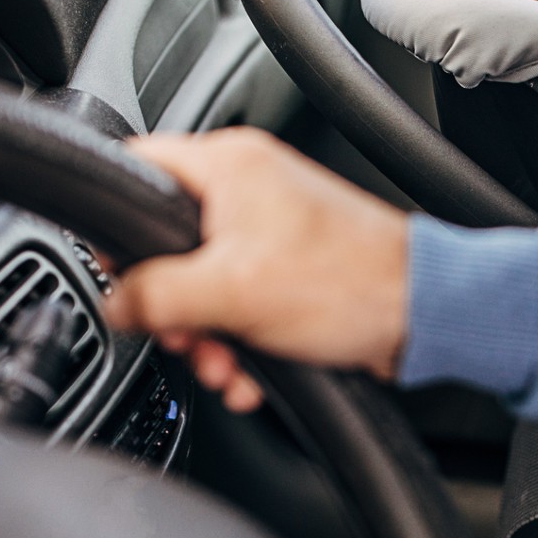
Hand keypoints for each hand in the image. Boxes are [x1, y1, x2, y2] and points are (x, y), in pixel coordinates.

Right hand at [106, 128, 411, 411]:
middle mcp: (247, 187)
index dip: (115, 223)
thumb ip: (157, 295)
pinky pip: (239, 302)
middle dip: (172, 307)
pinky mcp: (290, 268)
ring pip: (203, 283)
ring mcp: (270, 229)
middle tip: (184, 337)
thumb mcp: (230, 292)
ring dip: (206, 336)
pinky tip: (250, 372)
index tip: (114, 270)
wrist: (422, 314)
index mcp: (228, 165)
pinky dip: (238, 340)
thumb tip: (115, 303)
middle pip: (167, 243)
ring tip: (226, 366)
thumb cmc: (349, 283)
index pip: (137, 165)